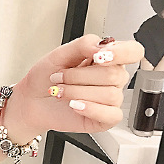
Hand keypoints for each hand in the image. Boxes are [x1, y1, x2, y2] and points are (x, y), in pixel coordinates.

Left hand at [11, 34, 143, 135]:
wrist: (30, 100)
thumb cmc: (45, 77)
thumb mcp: (60, 54)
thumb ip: (83, 45)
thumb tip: (103, 47)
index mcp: (106, 59)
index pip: (133, 52)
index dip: (121, 53)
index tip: (98, 57)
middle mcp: (112, 78)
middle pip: (114, 75)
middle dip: (79, 76)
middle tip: (60, 78)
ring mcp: (109, 99)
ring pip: (110, 94)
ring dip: (77, 92)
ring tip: (60, 91)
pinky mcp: (104, 118)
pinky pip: (111, 115)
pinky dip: (90, 108)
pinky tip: (74, 105)